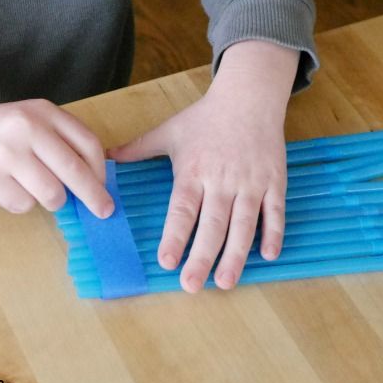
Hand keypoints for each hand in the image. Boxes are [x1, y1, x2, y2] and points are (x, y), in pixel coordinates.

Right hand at [0, 96, 113, 216]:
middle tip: (105, 212)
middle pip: (75, 171)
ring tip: (36, 189)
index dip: (101, 171)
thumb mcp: (30, 121)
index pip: (88, 144)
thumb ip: (61, 142)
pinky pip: (23, 205)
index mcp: (43, 112)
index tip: (105, 188)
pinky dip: (22, 203)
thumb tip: (96, 181)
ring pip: (52, 194)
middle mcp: (25, 128)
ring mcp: (5, 153)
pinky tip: (8, 188)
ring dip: (52, 201)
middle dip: (94, 197)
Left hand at [109, 40, 298, 291]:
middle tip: (192, 285)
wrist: (248, 97)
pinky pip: (275, 211)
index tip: (167, 261)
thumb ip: (138, 148)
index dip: (175, 236)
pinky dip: (274, 233)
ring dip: (236, 255)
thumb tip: (106, 158)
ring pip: (244, 224)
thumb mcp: (169, 131)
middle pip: (213, 224)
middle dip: (202, 257)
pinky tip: (268, 256)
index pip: (183, 209)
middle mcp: (222, 180)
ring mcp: (251, 182)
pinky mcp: (274, 181)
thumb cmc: (205, 117)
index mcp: (194, 170)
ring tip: (227, 281)